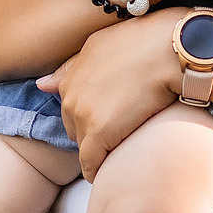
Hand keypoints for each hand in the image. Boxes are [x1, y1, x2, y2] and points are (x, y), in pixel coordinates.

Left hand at [37, 12, 183, 180]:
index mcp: (71, 76)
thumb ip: (72, 68)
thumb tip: (41, 85)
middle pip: (75, 129)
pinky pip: (91, 164)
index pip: (72, 110)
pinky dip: (99, 170)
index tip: (110, 120)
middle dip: (92, 133)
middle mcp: (70, 96)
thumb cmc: (145, 40)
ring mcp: (83, 115)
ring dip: (99, 149)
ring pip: (84, 146)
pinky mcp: (99, 132)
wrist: (171, 48)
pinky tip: (112, 172)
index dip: (92, 117)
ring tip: (122, 147)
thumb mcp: (100, 45)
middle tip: (121, 132)